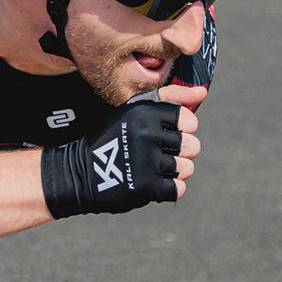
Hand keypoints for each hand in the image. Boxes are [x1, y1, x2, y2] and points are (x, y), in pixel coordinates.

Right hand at [39, 96, 200, 217]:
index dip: (181, 129)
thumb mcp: (135, 110)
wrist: (79, 173)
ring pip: (187, 168)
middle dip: (179, 152)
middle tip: (158, 153)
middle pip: (192, 146)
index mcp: (146, 113)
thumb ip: (171, 98)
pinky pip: (178, 189)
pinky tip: (151, 182)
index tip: (165, 134)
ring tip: (153, 168)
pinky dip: (167, 189)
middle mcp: (147, 135)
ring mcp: (147, 162)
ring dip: (173, 171)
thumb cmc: (112, 138)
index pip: (189, 120)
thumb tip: (202, 92)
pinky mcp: (146, 187)